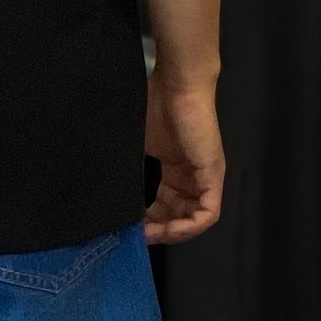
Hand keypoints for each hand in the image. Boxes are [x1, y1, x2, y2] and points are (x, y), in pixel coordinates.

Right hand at [143, 78, 223, 244]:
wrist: (177, 85)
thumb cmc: (155, 105)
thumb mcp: (138, 143)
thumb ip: (131, 166)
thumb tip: (108, 189)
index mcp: (176, 168)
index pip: (166, 204)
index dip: (149, 219)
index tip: (128, 225)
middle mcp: (192, 177)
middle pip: (179, 216)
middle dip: (158, 230)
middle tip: (135, 235)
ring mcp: (205, 177)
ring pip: (194, 219)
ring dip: (172, 232)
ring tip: (148, 235)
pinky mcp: (213, 176)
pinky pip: (207, 213)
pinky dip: (189, 226)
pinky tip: (169, 229)